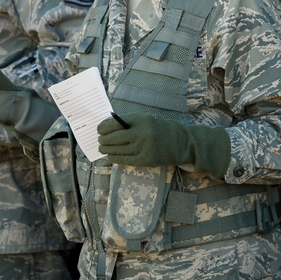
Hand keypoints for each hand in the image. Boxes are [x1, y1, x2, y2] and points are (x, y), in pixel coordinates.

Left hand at [97, 112, 230, 177]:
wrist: (181, 143)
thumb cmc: (161, 129)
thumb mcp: (147, 119)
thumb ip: (129, 122)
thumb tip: (108, 127)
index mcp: (142, 120)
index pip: (116, 123)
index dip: (104, 127)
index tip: (99, 129)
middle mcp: (142, 133)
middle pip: (114, 138)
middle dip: (103, 140)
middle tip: (99, 140)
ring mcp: (143, 148)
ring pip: (117, 150)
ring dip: (107, 150)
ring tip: (103, 149)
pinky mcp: (145, 160)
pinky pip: (124, 160)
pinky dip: (115, 158)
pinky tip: (111, 156)